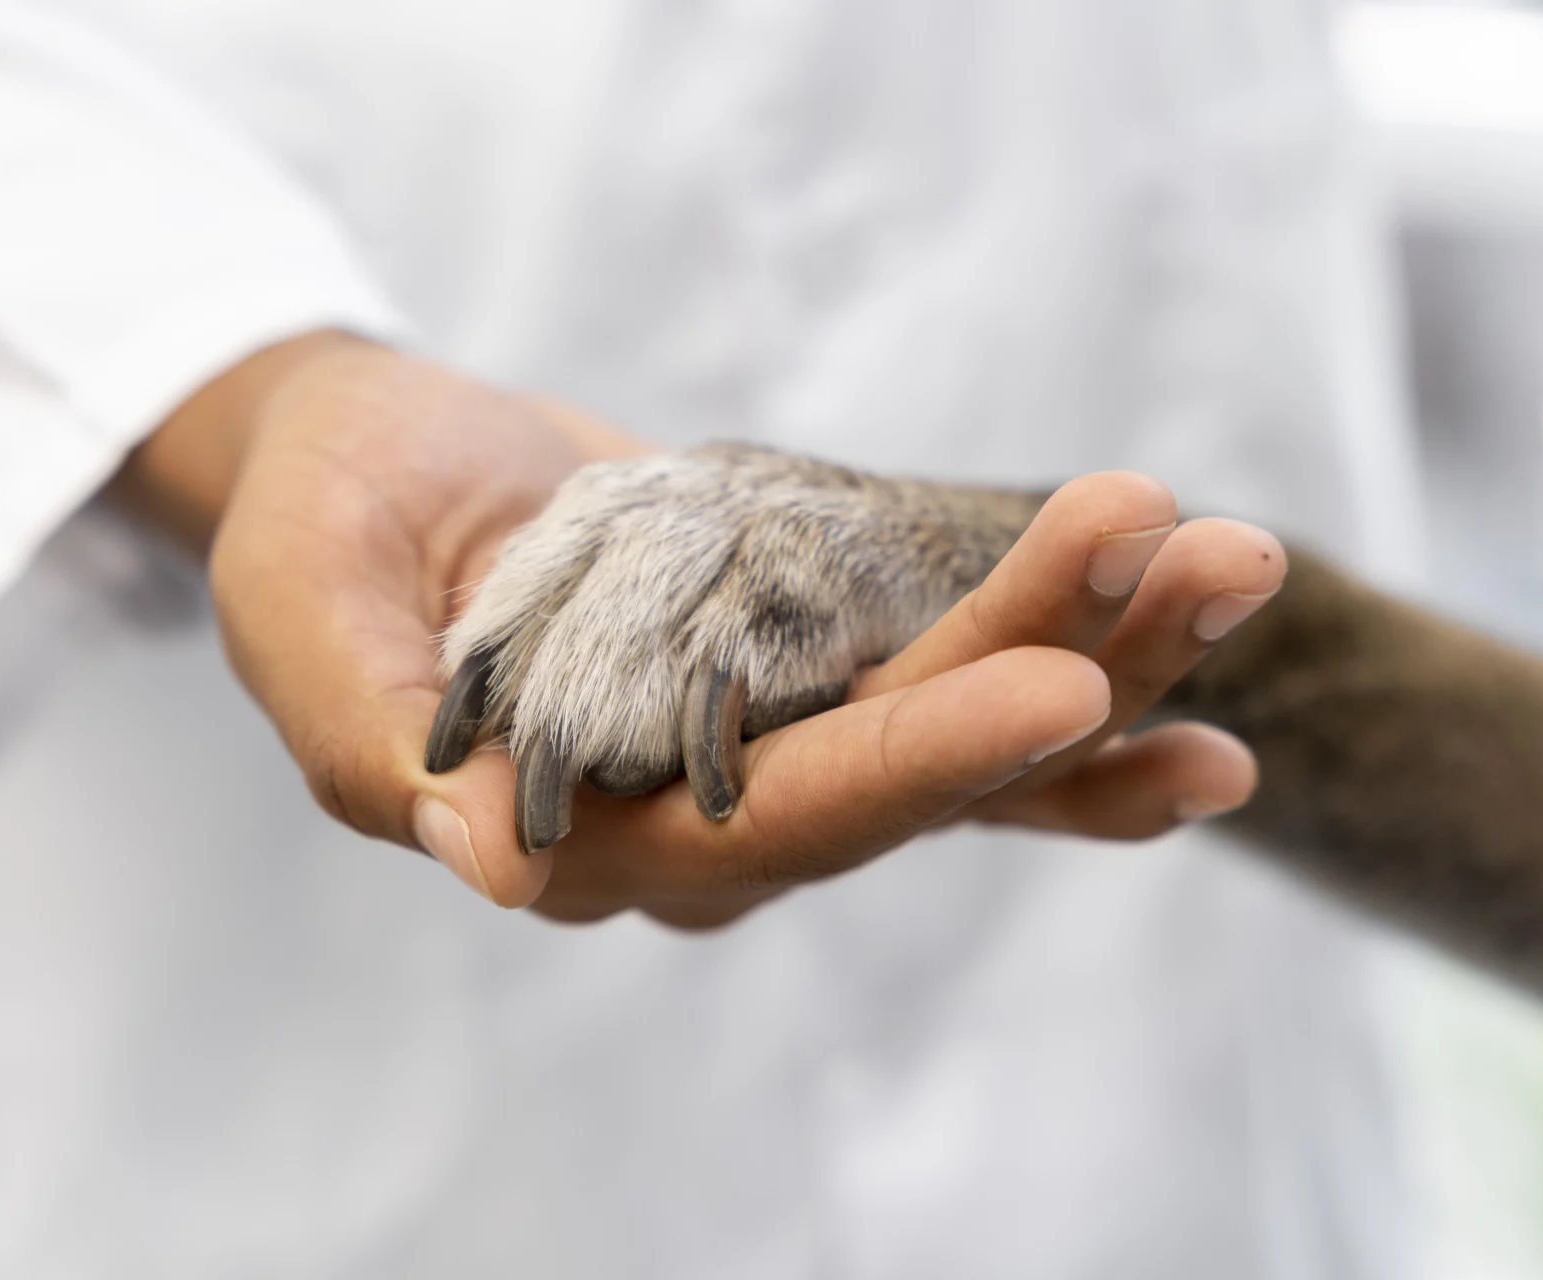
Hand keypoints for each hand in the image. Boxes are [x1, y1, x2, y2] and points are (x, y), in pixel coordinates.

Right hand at [117, 334, 1280, 923]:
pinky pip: (957, 704)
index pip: (770, 822)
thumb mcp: (305, 628)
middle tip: (1205, 557)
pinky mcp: (809, 679)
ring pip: (962, 729)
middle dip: (1068, 670)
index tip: (1063, 693)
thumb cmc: (316, 539)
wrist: (375, 465)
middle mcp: (707, 819)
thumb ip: (380, 747)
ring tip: (1237, 559)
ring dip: (1115, 650)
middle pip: (915, 772)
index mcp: (587, 835)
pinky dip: (1081, 698)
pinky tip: (1201, 685)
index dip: (915, 765)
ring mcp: (771, 750)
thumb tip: (490, 860)